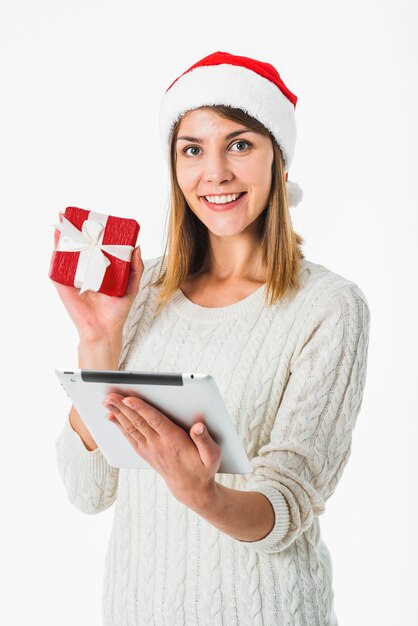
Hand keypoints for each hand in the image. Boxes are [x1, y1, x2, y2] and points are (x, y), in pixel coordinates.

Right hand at [49, 212, 143, 342]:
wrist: (105, 330)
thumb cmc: (117, 311)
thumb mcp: (131, 286)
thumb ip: (136, 268)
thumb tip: (137, 247)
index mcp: (100, 269)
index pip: (95, 247)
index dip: (93, 233)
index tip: (93, 218)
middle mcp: (85, 271)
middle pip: (78, 247)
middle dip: (74, 230)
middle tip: (72, 214)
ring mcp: (73, 278)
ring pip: (65, 254)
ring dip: (61, 238)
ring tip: (61, 221)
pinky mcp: (63, 286)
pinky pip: (57, 269)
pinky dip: (55, 255)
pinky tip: (57, 243)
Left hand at [103, 393, 221, 508]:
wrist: (191, 489)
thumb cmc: (203, 469)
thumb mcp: (212, 456)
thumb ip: (205, 440)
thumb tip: (199, 426)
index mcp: (174, 442)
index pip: (154, 422)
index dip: (141, 409)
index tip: (129, 399)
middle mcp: (158, 445)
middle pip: (138, 422)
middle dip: (123, 408)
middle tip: (110, 395)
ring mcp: (150, 449)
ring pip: (131, 428)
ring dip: (118, 414)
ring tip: (107, 402)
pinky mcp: (145, 452)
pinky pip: (129, 437)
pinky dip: (119, 425)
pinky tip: (112, 417)